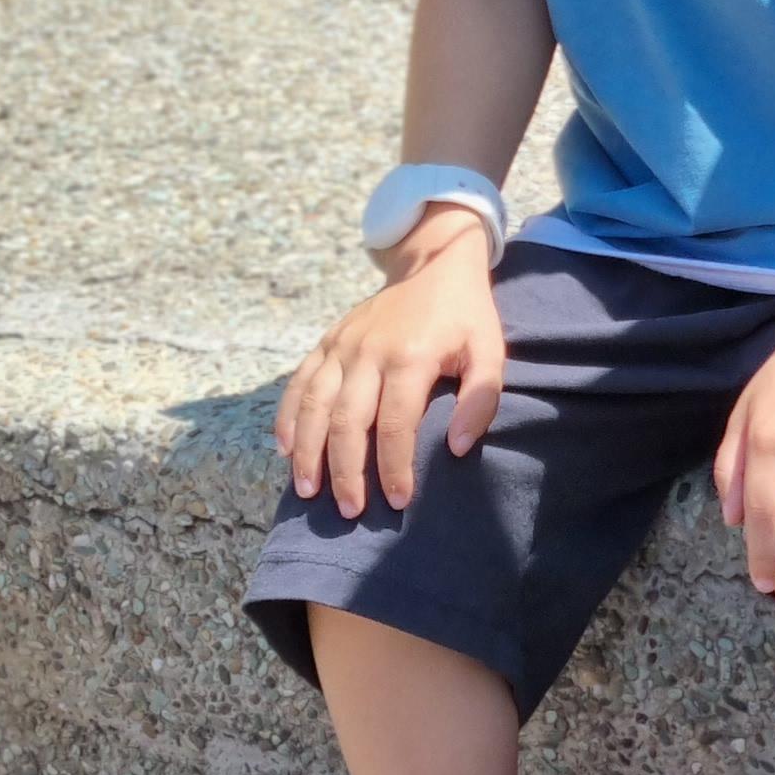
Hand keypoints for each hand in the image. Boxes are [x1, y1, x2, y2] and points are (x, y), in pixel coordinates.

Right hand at [276, 221, 505, 520]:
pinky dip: (287, 417)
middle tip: (349, 511)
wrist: (435, 263)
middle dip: (346, 471)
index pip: (396, 424)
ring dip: (307, 451)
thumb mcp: (490, 351)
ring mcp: (343, 345)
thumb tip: (456, 448)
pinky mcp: (328, 340)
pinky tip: (284, 450)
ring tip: (308, 491)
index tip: (397, 502)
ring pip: (314, 405)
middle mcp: (369, 351)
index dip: (394, 467)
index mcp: (411, 356)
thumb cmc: (465, 317)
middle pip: (347, 421)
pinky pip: (299, 382)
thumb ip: (481, 399)